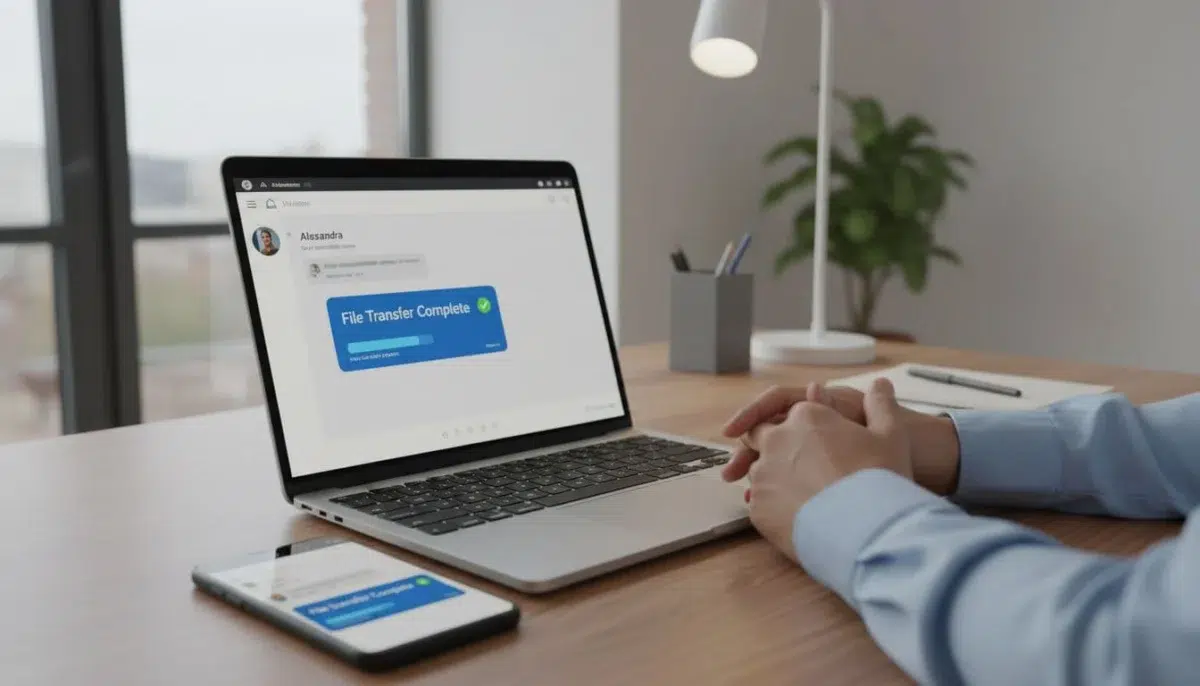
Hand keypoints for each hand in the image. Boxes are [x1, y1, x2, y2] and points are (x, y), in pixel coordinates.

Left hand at [739, 379, 912, 557]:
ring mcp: (763, 475)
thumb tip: (881, 384)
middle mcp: (776, 440)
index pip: (786, 413)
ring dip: (772, 478)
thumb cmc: (879, 478)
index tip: (809, 440)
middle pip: (759, 435)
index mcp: (805, 416)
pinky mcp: (758, 508)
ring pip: (757, 471)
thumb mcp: (891, 435)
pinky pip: (759, 503)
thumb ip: (881, 405)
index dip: (798, 427)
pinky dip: (772, 506)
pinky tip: (796, 517)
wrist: (866, 529)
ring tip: (801, 497)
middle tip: (796, 467)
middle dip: (771, 445)